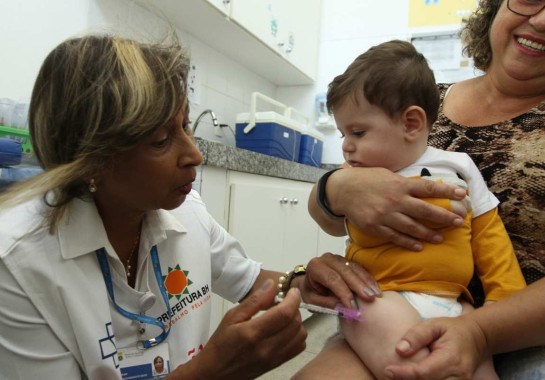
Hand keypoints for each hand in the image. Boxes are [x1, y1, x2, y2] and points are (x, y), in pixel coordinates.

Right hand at [171, 279, 305, 379]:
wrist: (215, 373)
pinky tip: (286, 330)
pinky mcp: (277, 364)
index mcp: (252, 333)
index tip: (292, 292)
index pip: (284, 314)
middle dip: (295, 308)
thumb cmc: (221, 343)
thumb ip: (254, 300)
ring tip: (285, 316)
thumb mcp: (231, 317)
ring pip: (300, 336)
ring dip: (297, 322)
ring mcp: (273, 358)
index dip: (293, 299)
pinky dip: (297, 335)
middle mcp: (266, 348)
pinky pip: (298, 348)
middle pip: (295, 323)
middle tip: (285, 302)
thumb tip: (272, 284)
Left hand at [296, 252, 380, 308]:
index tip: (353, 307)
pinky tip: (375, 289)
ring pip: (354, 268)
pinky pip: (359, 268)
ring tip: (376, 295)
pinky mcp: (347, 260)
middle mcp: (327, 259)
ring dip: (366, 282)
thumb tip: (345, 308)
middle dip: (359, 286)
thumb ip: (327, 303)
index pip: (332, 279)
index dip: (344, 293)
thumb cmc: (310, 292)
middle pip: (345, 272)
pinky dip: (368, 279)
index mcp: (315, 267)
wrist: (309, 282)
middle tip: (370, 299)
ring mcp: (338, 258)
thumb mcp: (313, 301)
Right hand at [327, 168, 465, 250]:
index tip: (463, 194)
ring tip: (440, 238)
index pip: (428, 188)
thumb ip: (405, 183)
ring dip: (428, 233)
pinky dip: (408, 242)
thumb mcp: (387, 175)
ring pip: (412, 227)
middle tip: (458, 221)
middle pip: (424, 210)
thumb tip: (425, 188)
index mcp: (399, 184)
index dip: (447, 191)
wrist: (342, 190)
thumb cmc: (367, 180)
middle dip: (444, 216)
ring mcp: (385, 215)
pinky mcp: (376, 227)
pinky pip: (395, 237)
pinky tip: (419, 245)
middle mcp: (395, 200)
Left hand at [383, 317, 486, 379]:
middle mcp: (458, 375)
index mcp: (451, 358)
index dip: (403, 373)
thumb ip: (416, 335)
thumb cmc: (451, 329)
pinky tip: (412, 378)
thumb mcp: (434, 325)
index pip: (423, 372)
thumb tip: (399, 350)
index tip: (387, 370)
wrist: (476, 337)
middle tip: (391, 374)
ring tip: (399, 376)